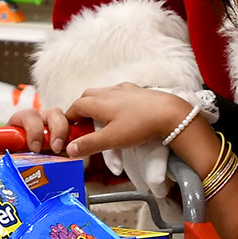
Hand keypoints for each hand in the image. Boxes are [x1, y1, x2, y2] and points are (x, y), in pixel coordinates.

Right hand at [12, 85, 195, 159]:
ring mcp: (122, 89)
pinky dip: (111, 100)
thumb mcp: (111, 140)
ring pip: (101, 93)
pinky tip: (120, 111)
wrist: (168, 112)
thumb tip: (69, 150)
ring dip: (95, 104)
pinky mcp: (135, 90)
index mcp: (97, 102)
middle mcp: (107, 92)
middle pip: (86, 97)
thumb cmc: (138, 125)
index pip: (74, 107)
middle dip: (80, 110)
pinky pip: (117, 92)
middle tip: (83, 126)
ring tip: (100, 119)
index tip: (69, 131)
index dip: (69, 119)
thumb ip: (89, 144)